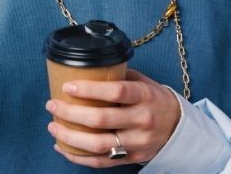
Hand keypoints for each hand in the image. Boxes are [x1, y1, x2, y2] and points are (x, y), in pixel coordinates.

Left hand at [45, 69, 181, 167]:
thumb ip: (118, 76)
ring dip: (70, 137)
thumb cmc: (154, 100)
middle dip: (71, 113)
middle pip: (101, 120)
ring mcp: (136, 142)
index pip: (116, 91)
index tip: (68, 87)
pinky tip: (62, 146)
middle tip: (52, 104)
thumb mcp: (143, 82)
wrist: (178, 127)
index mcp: (144, 96)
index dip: (89, 89)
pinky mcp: (131, 158)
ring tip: (53, 126)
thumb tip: (85, 70)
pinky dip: (78, 157)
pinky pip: (101, 161)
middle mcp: (142, 120)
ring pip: (98, 144)